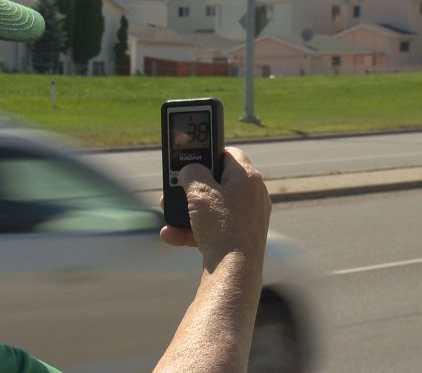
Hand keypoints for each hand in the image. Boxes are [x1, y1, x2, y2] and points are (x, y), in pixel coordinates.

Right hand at [160, 147, 270, 264]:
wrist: (234, 270)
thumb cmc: (222, 226)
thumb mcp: (199, 191)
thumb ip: (190, 172)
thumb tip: (188, 171)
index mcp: (248, 177)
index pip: (229, 153)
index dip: (208, 152)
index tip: (191, 158)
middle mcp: (252, 196)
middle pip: (217, 182)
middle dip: (191, 187)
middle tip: (175, 187)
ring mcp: (247, 218)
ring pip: (212, 207)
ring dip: (187, 210)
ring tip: (169, 213)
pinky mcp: (239, 237)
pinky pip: (213, 228)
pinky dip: (193, 230)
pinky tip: (172, 234)